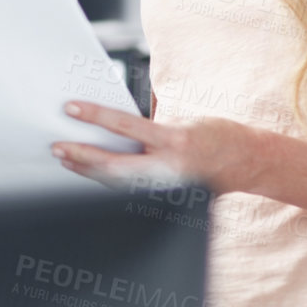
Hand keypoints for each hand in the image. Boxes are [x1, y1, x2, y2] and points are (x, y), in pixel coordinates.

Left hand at [51, 100, 263, 191]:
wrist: (250, 163)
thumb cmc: (218, 136)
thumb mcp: (184, 122)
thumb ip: (151, 126)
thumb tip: (113, 125)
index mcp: (175, 140)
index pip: (125, 125)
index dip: (95, 116)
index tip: (70, 108)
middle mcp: (170, 167)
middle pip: (113, 165)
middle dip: (81, 157)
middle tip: (56, 147)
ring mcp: (168, 186)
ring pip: (118, 183)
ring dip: (88, 172)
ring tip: (66, 160)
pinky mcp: (168, 198)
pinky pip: (131, 190)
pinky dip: (108, 182)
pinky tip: (91, 174)